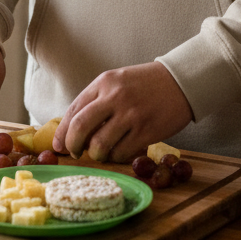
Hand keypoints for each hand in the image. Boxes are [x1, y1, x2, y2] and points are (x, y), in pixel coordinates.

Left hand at [53, 61, 192, 163]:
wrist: (181, 81)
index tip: (59, 145)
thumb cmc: (146, 83)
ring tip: (101, 152)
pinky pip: (121, 153)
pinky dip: (116, 157)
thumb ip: (97, 100)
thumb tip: (74, 128)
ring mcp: (131, 115)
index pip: (74, 110)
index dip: (63, 132)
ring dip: (96, 155)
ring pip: (100, 145)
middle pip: (81, 128)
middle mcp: (114, 97)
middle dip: (73, 146)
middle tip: (75, 153)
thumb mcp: (117, 81)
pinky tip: (119, 151)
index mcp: (104, 82)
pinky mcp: (146, 131)